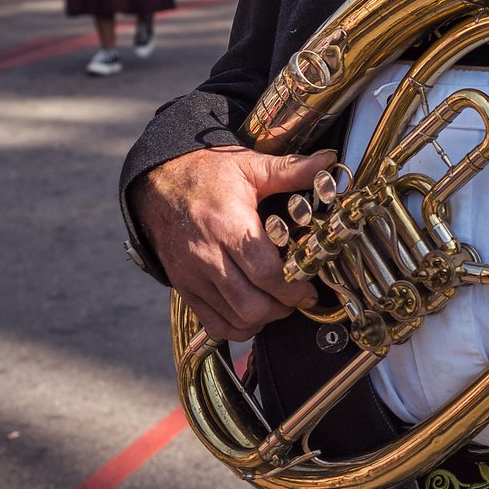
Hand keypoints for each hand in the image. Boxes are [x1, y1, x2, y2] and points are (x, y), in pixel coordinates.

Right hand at [132, 146, 336, 341]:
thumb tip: (328, 161)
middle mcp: (208, 256)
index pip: (265, 273)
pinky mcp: (185, 287)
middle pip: (251, 304)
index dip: (293, 287)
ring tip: (279, 303)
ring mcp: (194, 276)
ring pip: (235, 319)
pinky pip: (213, 324)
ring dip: (264, 318)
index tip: (309, 287)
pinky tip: (253, 314)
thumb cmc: (207, 173)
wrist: (160, 182)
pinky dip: (238, 328)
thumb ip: (290, 170)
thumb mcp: (250, 166)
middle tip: (298, 295)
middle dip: (283, 307)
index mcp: (228, 225)